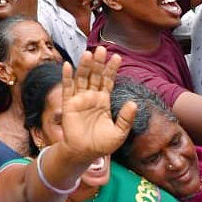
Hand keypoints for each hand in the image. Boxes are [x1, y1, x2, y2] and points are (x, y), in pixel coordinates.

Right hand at [58, 48, 132, 163]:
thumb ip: (126, 118)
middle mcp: (92, 96)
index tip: (118, 57)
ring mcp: (80, 99)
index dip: (112, 69)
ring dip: (84, 66)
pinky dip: (67, 76)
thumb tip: (134, 103)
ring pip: (82, 78)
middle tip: (102, 49)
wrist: (84, 153)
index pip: (108, 81)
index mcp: (104, 101)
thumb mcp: (119, 133)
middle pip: (95, 75)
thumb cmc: (102, 144)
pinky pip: (68, 88)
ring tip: (88, 54)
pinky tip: (67, 65)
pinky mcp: (68, 104)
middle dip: (98, 63)